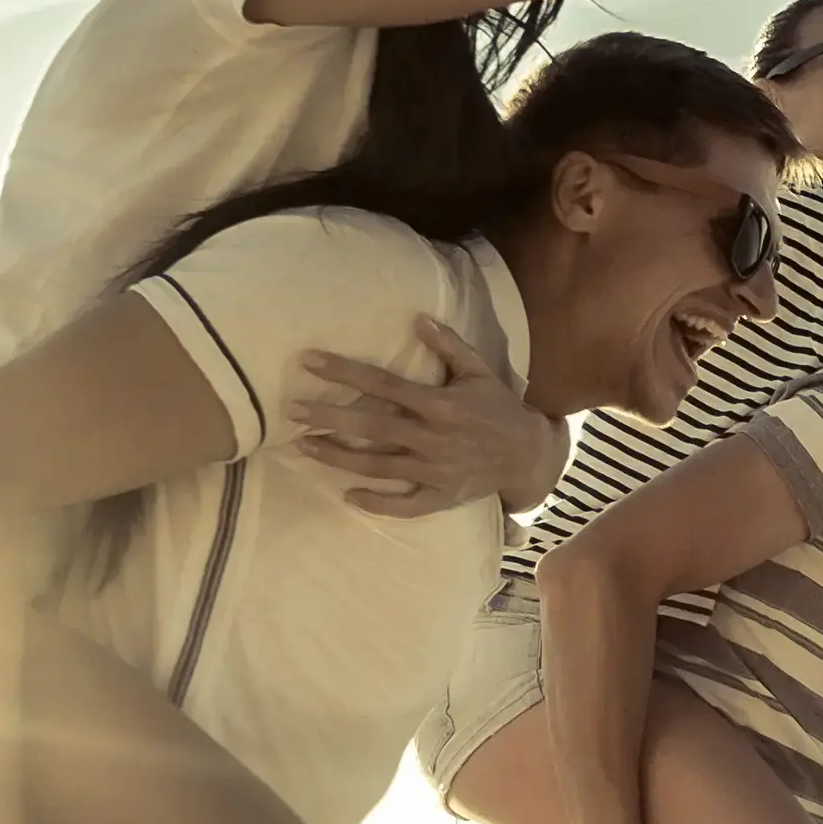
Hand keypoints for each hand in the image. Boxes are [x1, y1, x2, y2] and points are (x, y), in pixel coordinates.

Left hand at [292, 319, 562, 515]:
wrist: (529, 454)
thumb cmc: (499, 407)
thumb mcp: (479, 370)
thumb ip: (449, 345)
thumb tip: (417, 319)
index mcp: (440, 404)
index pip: (383, 384)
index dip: (344, 372)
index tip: (310, 362)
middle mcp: (433, 438)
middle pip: (372, 427)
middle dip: (330, 418)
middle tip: (293, 412)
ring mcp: (435, 471)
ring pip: (378, 466)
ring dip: (339, 457)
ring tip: (306, 445)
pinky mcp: (440, 497)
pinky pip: (404, 504)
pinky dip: (377, 503)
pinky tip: (348, 495)